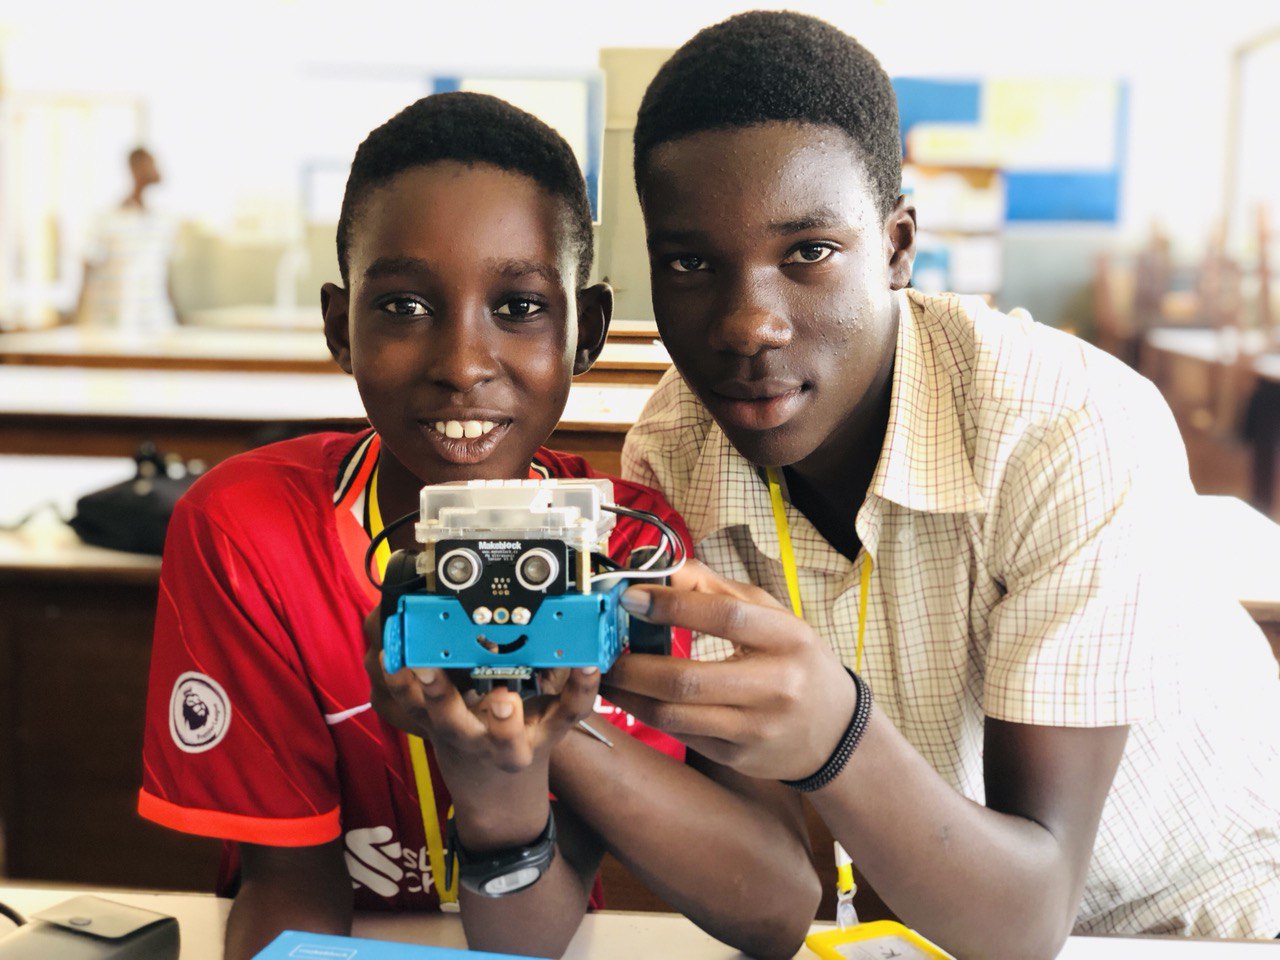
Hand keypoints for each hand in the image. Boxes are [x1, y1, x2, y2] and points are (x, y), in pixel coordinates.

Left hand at [362, 608, 599, 845]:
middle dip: (504, 722)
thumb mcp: (550, 718)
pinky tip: (389, 660)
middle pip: (504, 739)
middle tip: (502, 698)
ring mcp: (465, 739)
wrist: (490, 787)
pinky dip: (399, 685)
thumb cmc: (523, 737)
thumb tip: (572, 633)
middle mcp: (504, 746)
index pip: (570, 712)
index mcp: (541, 735)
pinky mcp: (432, 729)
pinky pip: (411, 709)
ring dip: (436, 695)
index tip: (589, 664)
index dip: (582, 689)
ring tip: (424, 667)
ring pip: (450, 723)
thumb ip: (562, 684)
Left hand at [602, 560, 857, 780]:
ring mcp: (755, 727)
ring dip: (629, 694)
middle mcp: (775, 685)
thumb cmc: (796, 662)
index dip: (672, 605)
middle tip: (604, 649)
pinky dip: (647, 715)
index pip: (724, 617)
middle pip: (687, 678)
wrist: (835, 730)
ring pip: (675, 715)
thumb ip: (719, 590)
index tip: (631, 597)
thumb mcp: (774, 616)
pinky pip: (681, 735)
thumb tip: (667, 569)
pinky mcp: (738, 757)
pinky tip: (630, 697)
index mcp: (788, 638)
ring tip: (606, 674)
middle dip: (634, 664)